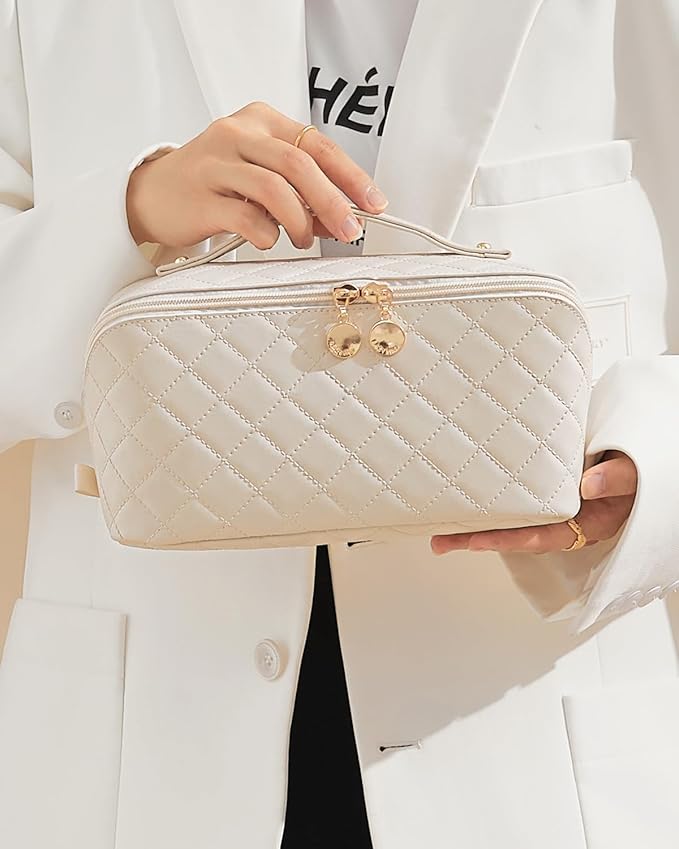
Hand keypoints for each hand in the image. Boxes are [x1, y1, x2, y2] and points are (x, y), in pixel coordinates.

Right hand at [126, 102, 387, 248]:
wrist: (152, 194)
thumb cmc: (214, 184)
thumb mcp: (259, 176)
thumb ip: (300, 193)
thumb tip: (345, 219)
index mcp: (261, 121)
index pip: (317, 144)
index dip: (351, 176)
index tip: (373, 204)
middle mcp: (239, 134)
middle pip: (300, 164)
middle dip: (333, 202)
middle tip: (349, 231)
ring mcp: (216, 163)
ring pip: (274, 188)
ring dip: (300, 222)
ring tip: (302, 241)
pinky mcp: (200, 196)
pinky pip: (245, 216)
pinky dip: (266, 234)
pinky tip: (268, 240)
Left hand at [430, 450, 637, 555]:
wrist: (640, 458)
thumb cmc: (638, 467)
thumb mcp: (635, 473)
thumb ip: (617, 479)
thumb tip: (587, 485)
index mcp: (589, 523)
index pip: (543, 536)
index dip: (510, 540)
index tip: (477, 541)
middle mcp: (568, 522)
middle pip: (517, 536)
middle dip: (478, 540)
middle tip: (441, 542)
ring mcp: (556, 510)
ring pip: (513, 523)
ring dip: (477, 526)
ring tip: (441, 532)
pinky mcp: (547, 495)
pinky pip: (517, 505)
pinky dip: (492, 506)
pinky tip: (466, 506)